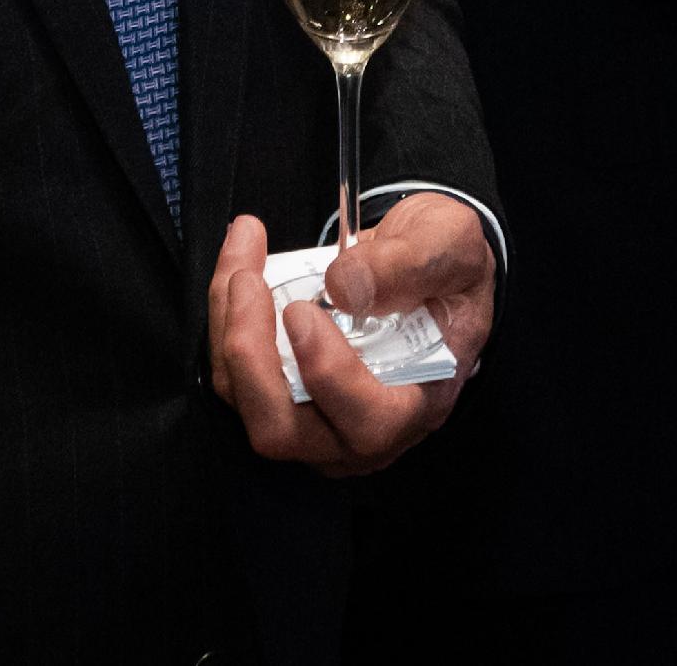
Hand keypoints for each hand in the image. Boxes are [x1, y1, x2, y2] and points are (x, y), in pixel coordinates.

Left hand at [206, 197, 496, 476]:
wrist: (426, 268)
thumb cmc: (447, 268)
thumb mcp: (450, 245)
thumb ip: (409, 263)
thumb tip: (343, 287)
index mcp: (417, 405)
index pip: (366, 424)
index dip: (326, 376)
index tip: (302, 310)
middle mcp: (358, 431)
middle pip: (283, 431)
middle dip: (251, 358)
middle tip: (248, 281)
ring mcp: (313, 420)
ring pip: (246, 401)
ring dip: (229, 328)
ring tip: (244, 256)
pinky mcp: (279, 395)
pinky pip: (234, 373)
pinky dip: (225, 319)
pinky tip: (240, 265)